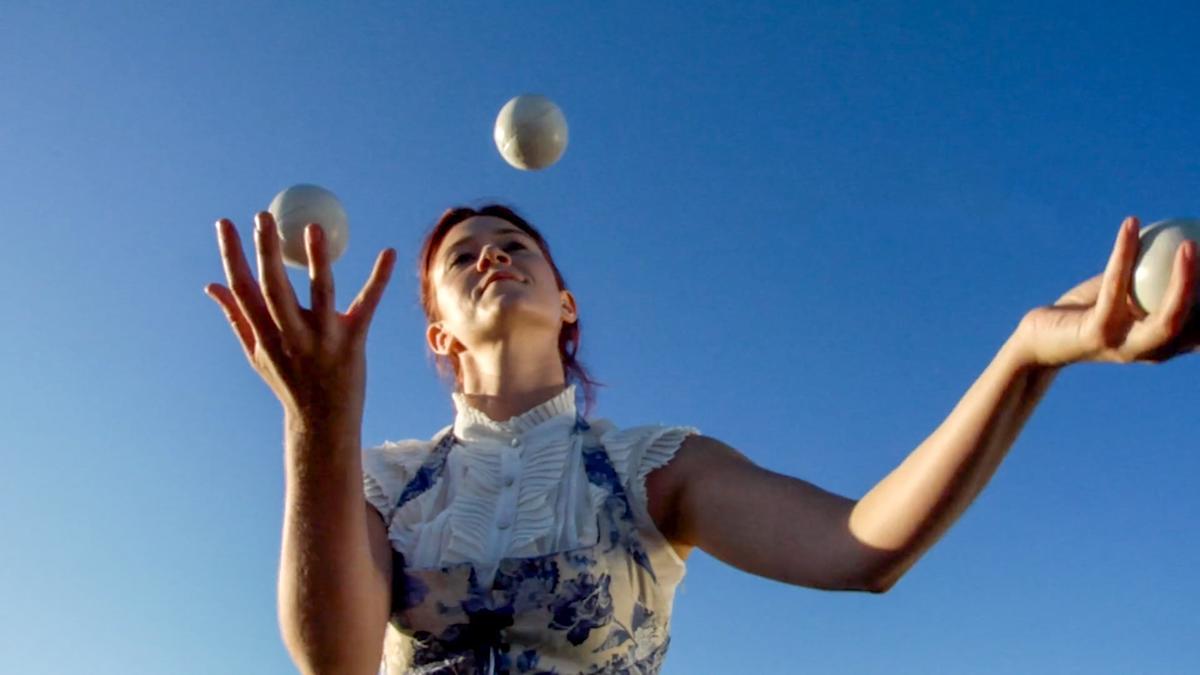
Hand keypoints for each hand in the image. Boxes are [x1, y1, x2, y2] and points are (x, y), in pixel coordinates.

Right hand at [204, 212, 395, 423]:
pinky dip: (378, 278)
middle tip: (264, 215)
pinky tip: (387, 252)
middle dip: (267, 251)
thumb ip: (237, 317)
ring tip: (313, 229)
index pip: (243, 288)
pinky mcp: (353, 342)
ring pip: (319, 294)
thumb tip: (211, 284)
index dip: (232, 255)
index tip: (225, 222)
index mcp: (264, 335)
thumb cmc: (288, 381)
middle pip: (275, 288)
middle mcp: (290, 335)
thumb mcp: (257, 353)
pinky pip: (366, 305)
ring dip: (316, 261)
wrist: (322, 423)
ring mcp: (322, 339)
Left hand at [1016, 216, 1197, 366]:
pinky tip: (1130, 224)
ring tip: (1189, 243)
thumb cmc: (1087, 311)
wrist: (1039, 341)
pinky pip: (1115, 287)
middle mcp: (1154, 350)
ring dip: (1184, 280)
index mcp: (1167, 342)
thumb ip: (1151, 274)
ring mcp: (1127, 347)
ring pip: (1168, 318)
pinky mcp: (1098, 335)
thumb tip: (1183, 237)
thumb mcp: (1124, 291)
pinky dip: (1124, 252)